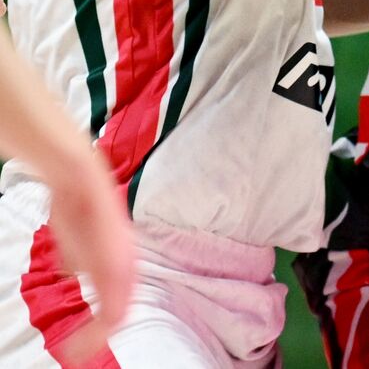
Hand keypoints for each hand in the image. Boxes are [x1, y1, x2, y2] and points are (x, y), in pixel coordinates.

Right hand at [45, 157, 134, 365]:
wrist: (82, 184)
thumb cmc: (76, 209)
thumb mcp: (76, 243)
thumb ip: (79, 260)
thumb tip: (74, 271)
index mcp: (122, 260)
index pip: (119, 300)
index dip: (102, 323)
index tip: (84, 341)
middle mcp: (127, 265)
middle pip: (121, 313)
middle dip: (97, 337)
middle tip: (79, 354)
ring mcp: (123, 265)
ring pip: (118, 314)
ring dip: (95, 337)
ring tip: (78, 351)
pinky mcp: (115, 266)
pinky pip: (114, 305)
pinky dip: (98, 328)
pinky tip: (85, 338)